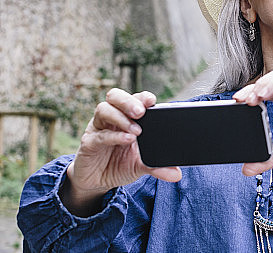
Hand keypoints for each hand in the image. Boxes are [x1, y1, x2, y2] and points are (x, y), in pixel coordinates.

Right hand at [62, 88, 180, 215]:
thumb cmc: (120, 165)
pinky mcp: (89, 143)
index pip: (134, 99)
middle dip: (129, 101)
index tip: (152, 101)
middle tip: (141, 112)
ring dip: (121, 117)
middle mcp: (112, 118)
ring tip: (136, 130)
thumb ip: (158, 167)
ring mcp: (98, 128)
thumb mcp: (142, 166)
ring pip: (104, 109)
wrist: (97, 182)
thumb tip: (177, 175)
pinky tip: (126, 139)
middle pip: (115, 96)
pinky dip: (114, 136)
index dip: (142, 97)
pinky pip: (99, 135)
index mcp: (127, 117)